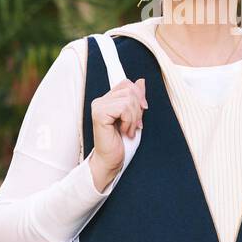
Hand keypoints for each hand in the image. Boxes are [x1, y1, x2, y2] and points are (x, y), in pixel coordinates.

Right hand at [87, 77, 146, 191]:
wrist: (111, 160)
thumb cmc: (121, 142)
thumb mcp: (134, 116)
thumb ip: (136, 99)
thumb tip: (141, 81)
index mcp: (107, 100)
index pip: (126, 84)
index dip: (139, 94)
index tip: (143, 109)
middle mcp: (100, 101)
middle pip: (129, 90)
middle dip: (138, 109)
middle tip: (136, 125)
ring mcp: (98, 106)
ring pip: (128, 99)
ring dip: (133, 117)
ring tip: (128, 129)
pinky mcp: (99, 114)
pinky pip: (123, 108)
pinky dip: (128, 121)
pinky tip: (124, 131)